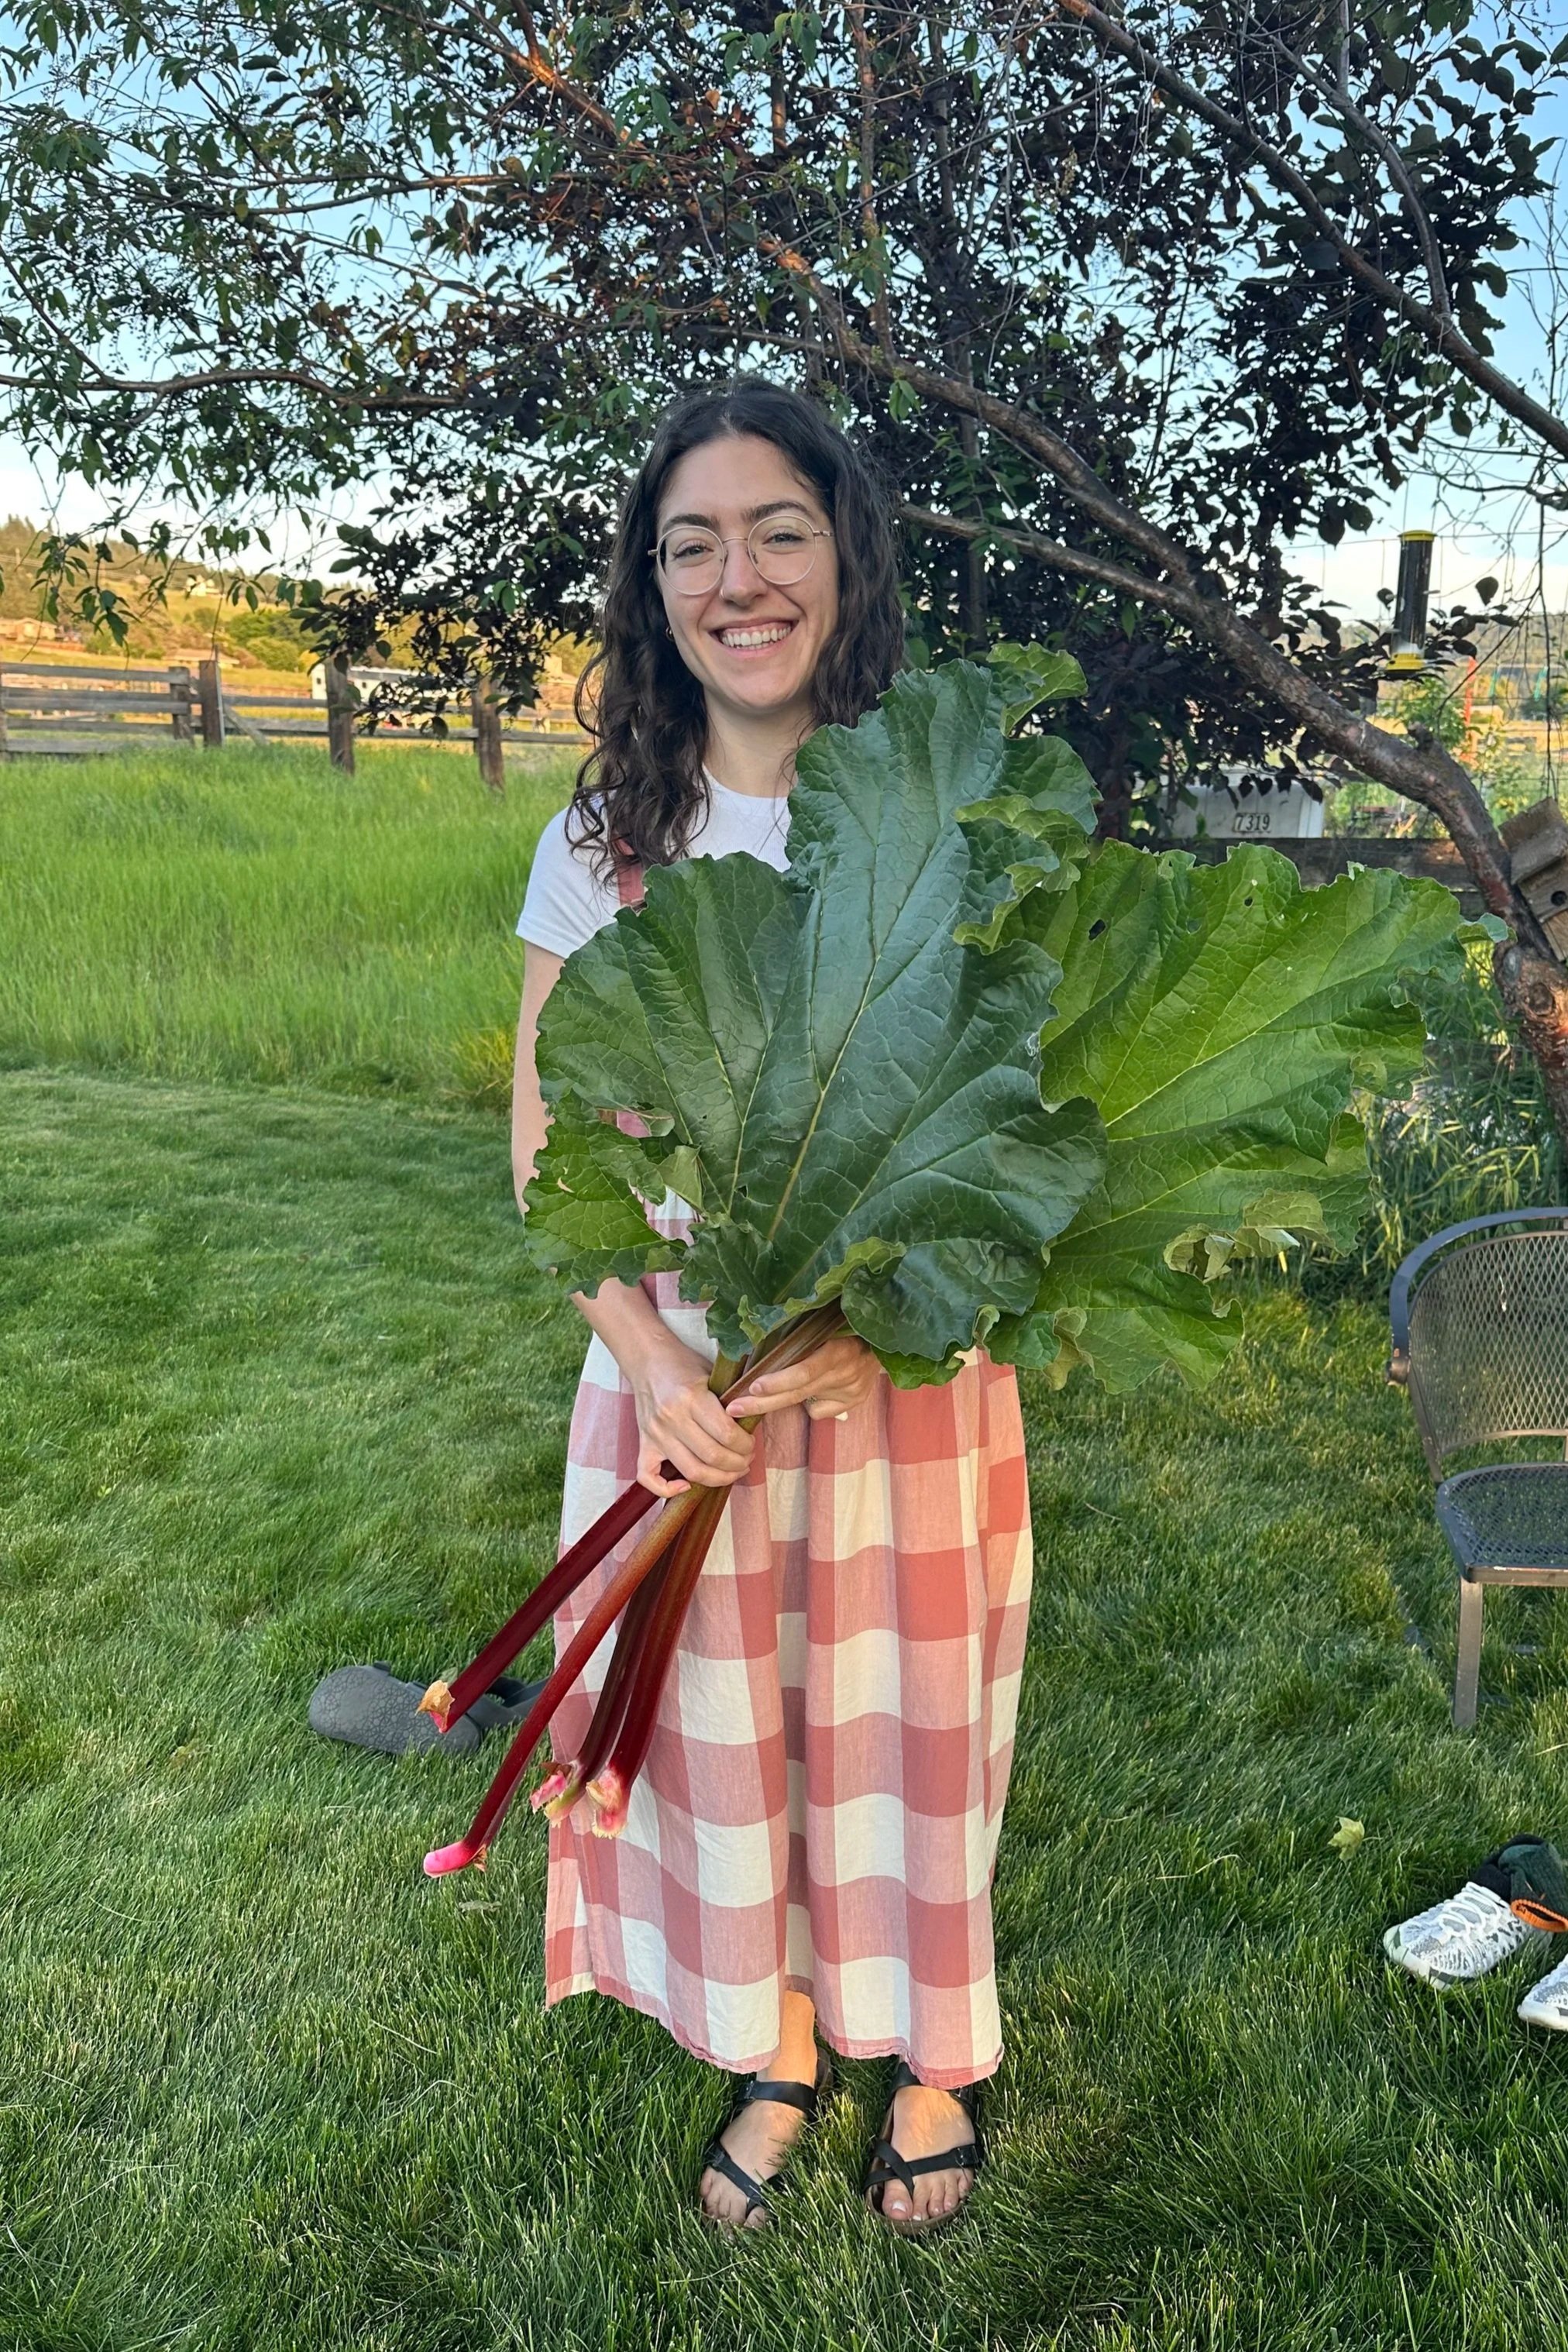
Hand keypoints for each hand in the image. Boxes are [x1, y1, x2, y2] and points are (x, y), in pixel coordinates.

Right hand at [630, 1336, 755, 1496]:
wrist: (647, 1358)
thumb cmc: (683, 1364)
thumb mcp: (712, 1375)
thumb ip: (729, 1401)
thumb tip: (751, 1426)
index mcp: (691, 1397)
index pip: (726, 1434)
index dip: (745, 1445)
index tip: (751, 1443)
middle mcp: (672, 1418)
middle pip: (712, 1457)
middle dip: (737, 1464)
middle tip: (746, 1459)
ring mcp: (655, 1433)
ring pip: (690, 1471)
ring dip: (717, 1478)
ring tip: (731, 1471)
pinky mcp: (643, 1443)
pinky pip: (648, 1477)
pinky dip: (666, 1489)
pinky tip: (686, 1486)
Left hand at [725, 1332, 880, 1424]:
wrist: (882, 1342)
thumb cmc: (845, 1329)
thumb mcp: (826, 1328)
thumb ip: (801, 1342)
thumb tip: (761, 1354)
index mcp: (837, 1350)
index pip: (805, 1372)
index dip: (778, 1382)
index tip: (753, 1387)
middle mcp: (845, 1373)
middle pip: (798, 1393)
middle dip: (761, 1403)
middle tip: (733, 1408)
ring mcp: (851, 1391)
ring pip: (805, 1403)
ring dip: (773, 1404)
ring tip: (748, 1404)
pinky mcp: (854, 1402)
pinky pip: (818, 1411)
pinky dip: (808, 1404)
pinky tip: (814, 1391)